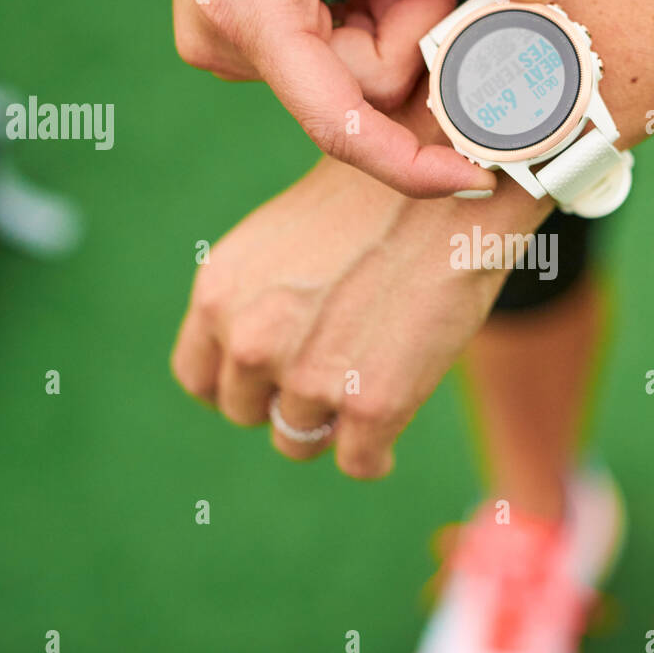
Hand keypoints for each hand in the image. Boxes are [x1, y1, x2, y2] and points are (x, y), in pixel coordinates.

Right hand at [140, 0, 557, 196]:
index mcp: (248, 13)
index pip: (341, 125)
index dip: (410, 162)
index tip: (471, 176)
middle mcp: (230, 47)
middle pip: (369, 83)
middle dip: (411, 19)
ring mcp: (234, 50)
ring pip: (360, 68)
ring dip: (391, 8)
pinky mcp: (247, 42)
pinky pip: (337, 52)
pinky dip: (367, 8)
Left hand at [170, 91, 552, 478]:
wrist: (454, 190)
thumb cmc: (382, 199)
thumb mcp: (285, 236)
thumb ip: (260, 296)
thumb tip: (263, 351)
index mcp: (220, 294)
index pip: (199, 377)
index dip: (237, 383)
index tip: (269, 382)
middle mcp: (251, 341)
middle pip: (249, 413)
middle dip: (285, 401)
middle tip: (333, 374)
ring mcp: (309, 378)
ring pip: (301, 442)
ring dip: (332, 424)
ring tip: (369, 388)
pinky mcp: (371, 406)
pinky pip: (360, 463)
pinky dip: (376, 453)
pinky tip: (391, 433)